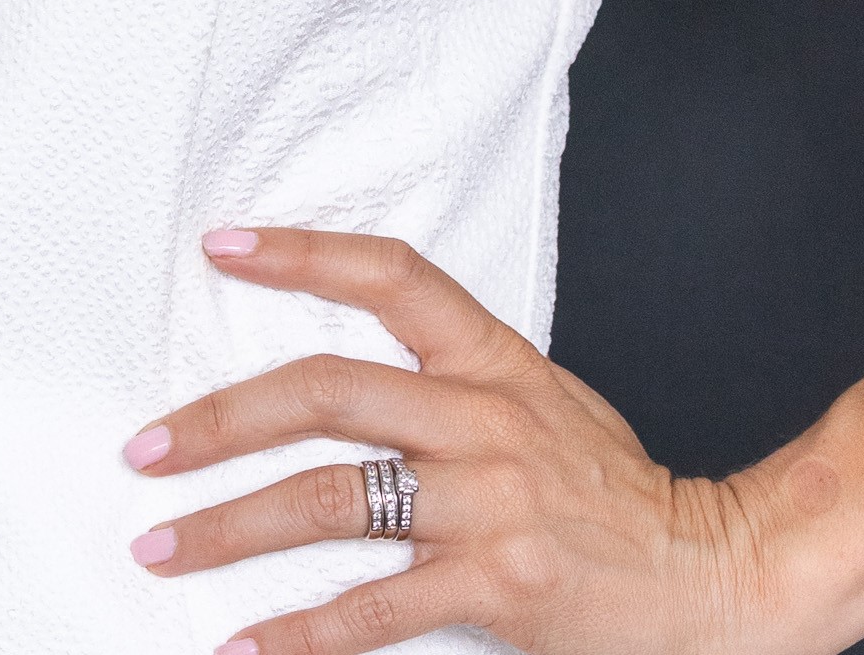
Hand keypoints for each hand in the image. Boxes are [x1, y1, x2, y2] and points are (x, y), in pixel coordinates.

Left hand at [117, 225, 783, 654]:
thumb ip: (455, 382)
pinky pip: (375, 608)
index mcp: (493, 360)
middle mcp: (483, 418)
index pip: (389, 276)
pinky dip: (300, 634)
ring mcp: (487, 501)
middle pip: (326, 392)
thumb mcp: (542, 401)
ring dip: (231, 525)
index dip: (303, 253)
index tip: (225, 247)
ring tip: (163, 542)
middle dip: (221, 418)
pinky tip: (244, 645)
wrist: (715, 573)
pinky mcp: (495, 583)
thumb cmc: (619, 494)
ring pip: (331, 497)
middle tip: (148, 446)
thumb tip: (351, 380)